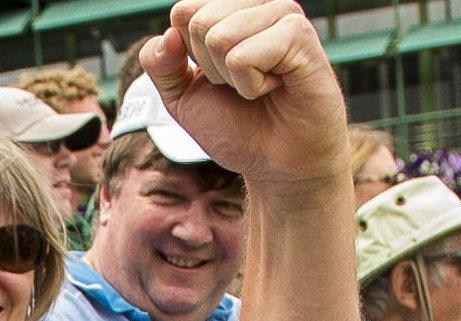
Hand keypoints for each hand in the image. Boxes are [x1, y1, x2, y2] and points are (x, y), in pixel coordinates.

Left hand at [141, 0, 348, 189]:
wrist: (278, 164)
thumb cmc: (237, 127)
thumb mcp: (181, 97)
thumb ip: (160, 65)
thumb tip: (168, 35)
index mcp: (233, 10)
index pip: (184, 11)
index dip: (190, 56)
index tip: (220, 76)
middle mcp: (259, 6)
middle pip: (199, 22)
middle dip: (211, 69)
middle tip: (243, 86)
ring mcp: (283, 16)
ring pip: (219, 37)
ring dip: (231, 79)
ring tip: (261, 87)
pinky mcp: (300, 36)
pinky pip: (243, 56)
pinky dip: (250, 86)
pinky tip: (275, 88)